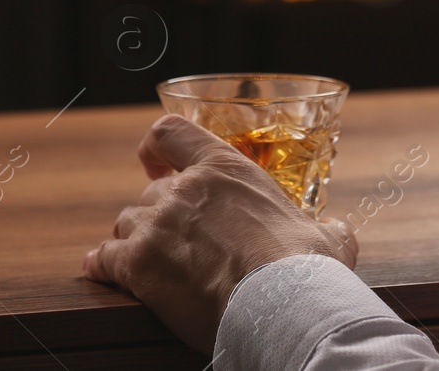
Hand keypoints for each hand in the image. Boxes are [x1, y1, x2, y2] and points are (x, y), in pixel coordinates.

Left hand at [82, 113, 359, 353]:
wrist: (282, 304)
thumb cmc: (307, 268)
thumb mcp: (327, 237)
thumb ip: (326, 226)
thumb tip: (337, 230)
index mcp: (226, 169)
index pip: (172, 133)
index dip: (157, 148)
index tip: (155, 163)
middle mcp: (185, 189)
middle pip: (150, 192)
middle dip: (157, 215)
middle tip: (171, 240)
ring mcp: (158, 224)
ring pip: (125, 222)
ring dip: (133, 239)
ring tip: (145, 261)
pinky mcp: (139, 264)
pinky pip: (105, 258)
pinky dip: (102, 265)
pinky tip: (101, 271)